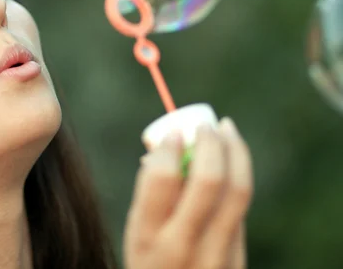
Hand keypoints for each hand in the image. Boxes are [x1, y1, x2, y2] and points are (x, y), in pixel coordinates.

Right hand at [123, 118, 252, 268]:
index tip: (172, 131)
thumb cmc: (151, 262)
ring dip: (235, 151)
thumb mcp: (137, 233)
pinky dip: (237, 174)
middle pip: (208, 180)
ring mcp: (217, 256)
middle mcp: (184, 247)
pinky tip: (230, 159)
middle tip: (205, 124)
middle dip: (209, 142)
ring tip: (226, 129)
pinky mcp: (238, 259)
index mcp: (148, 237)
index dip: (169, 146)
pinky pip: (241, 208)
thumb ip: (150, 194)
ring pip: (237, 191)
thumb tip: (169, 146)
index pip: (162, 178)